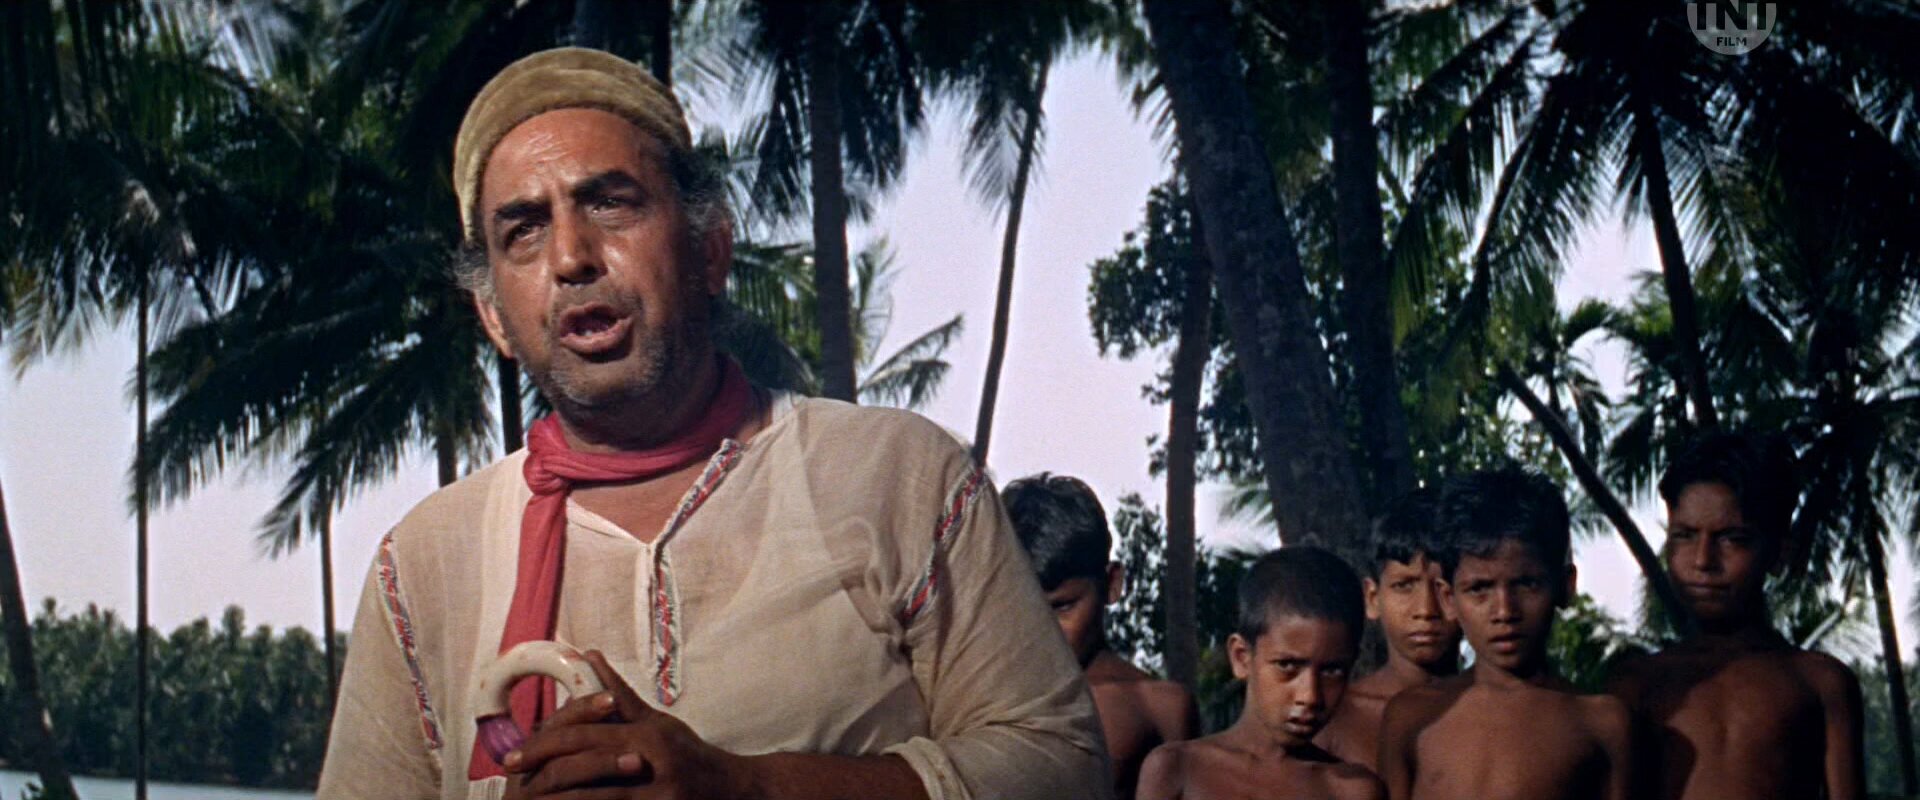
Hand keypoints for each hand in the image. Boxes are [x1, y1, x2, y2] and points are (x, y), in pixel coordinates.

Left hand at [501, 650, 759, 799]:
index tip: (514, 756)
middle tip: (513, 780)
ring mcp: (660, 795)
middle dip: (544, 773)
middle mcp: (653, 763)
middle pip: (587, 765)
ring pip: (598, 799)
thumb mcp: (658, 723)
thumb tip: (587, 656)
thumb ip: (618, 696)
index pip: (586, 735)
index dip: (545, 743)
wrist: (738, 792)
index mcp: (648, 735)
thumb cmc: (691, 756)